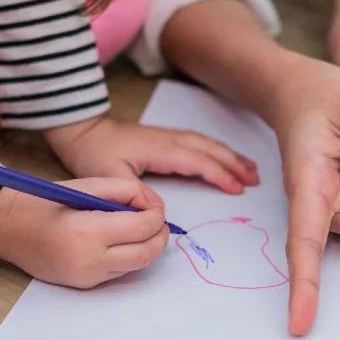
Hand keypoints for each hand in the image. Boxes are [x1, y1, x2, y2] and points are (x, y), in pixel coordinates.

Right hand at [0, 178, 168, 287]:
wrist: (8, 227)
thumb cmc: (45, 201)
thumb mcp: (88, 185)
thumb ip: (126, 191)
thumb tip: (154, 206)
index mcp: (88, 232)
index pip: (143, 228)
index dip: (157, 214)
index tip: (154, 204)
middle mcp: (90, 261)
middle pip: (147, 253)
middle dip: (159, 235)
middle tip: (157, 219)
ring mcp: (87, 277)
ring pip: (137, 266)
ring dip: (146, 247)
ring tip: (140, 228)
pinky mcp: (84, 285)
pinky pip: (119, 272)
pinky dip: (129, 256)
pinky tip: (121, 240)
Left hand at [42, 117, 259, 194]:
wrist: (84, 131)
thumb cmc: (94, 153)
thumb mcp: (110, 177)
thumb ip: (135, 193)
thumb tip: (160, 208)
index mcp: (160, 149)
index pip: (198, 162)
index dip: (220, 175)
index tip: (237, 189)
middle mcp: (170, 139)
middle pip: (210, 150)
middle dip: (235, 164)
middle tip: (255, 180)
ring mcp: (169, 135)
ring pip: (208, 144)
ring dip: (231, 156)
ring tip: (250, 169)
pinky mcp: (166, 137)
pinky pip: (200, 142)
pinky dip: (217, 150)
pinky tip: (224, 156)